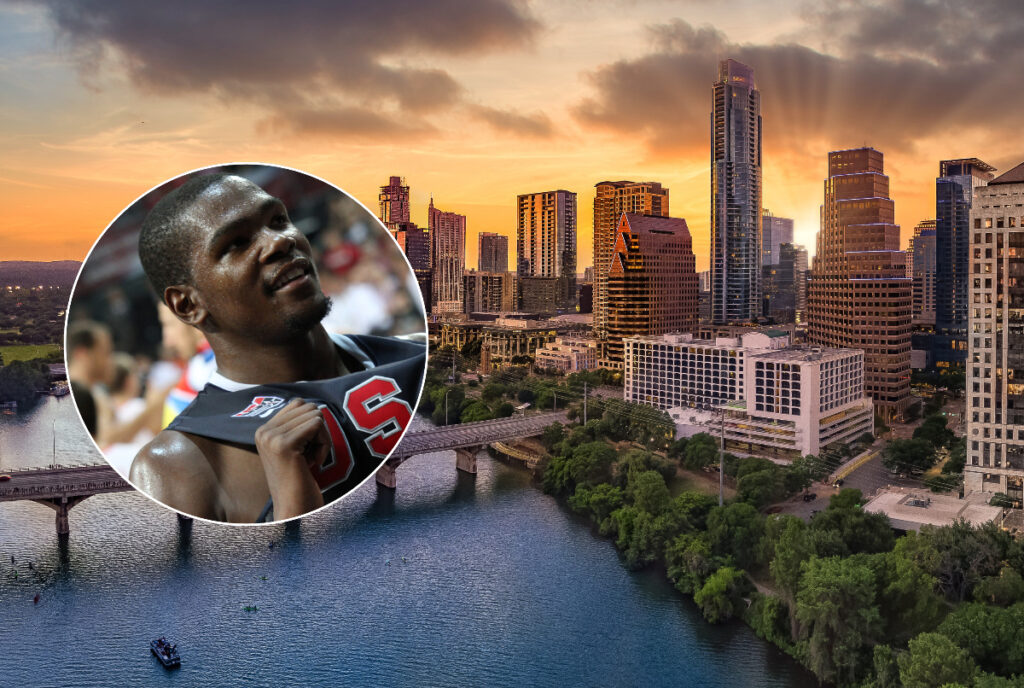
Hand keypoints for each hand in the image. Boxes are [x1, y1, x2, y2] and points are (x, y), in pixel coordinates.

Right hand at [253, 398, 327, 518]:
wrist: (295, 510)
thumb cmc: (301, 481)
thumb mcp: (295, 448)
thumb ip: (298, 426)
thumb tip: (314, 406)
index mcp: (263, 430)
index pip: (299, 403)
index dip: (312, 424)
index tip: (306, 449)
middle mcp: (263, 431)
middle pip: (308, 407)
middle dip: (319, 430)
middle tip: (311, 456)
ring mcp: (271, 437)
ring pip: (315, 415)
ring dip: (322, 438)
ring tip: (310, 460)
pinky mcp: (283, 445)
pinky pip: (317, 425)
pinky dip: (324, 444)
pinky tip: (314, 463)